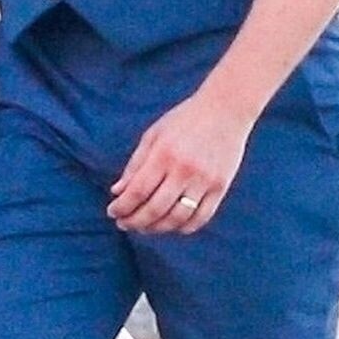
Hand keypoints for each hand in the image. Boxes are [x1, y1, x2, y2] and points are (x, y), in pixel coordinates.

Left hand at [107, 87, 251, 234]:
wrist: (225, 109)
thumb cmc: (184, 120)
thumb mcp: (154, 135)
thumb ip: (135, 164)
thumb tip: (117, 192)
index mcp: (163, 154)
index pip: (137, 191)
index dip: (122, 207)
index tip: (112, 212)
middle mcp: (184, 170)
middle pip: (155, 209)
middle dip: (134, 221)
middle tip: (124, 224)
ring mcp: (204, 180)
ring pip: (177, 218)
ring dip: (156, 228)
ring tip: (144, 227)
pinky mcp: (220, 187)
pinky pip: (201, 217)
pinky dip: (183, 227)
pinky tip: (171, 225)